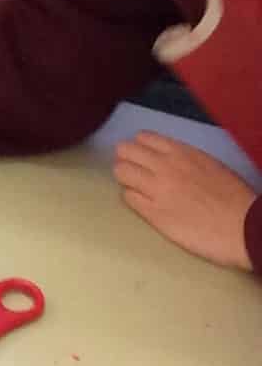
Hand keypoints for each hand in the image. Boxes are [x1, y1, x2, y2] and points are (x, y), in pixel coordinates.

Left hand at [114, 131, 256, 269]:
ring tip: (137, 189)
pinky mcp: (153, 214)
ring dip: (126, 179)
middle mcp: (164, 166)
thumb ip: (185, 160)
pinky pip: (128, 198)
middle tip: (135, 173)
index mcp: (181, 152)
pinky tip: (144, 205)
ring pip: (121, 172)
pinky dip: (132, 198)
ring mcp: (156, 189)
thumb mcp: (210, 165)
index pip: (143, 138)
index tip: (143, 158)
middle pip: (124, 151)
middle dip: (127, 160)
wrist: (244, 227)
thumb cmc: (234, 198)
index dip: (140, 148)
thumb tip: (168, 160)